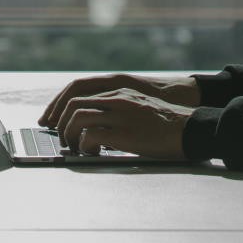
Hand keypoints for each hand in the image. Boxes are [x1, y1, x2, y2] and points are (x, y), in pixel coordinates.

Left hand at [54, 88, 192, 158]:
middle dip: (60, 122)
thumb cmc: (167, 125)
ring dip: (70, 134)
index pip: (77, 89)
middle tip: (61, 139)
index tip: (51, 120)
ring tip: (75, 148)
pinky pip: (91, 135)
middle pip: (73, 103)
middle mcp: (116, 98)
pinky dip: (84, 145)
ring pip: (77, 117)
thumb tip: (94, 128)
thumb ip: (118, 110)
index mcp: (119, 90)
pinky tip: (90, 153)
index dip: (59, 105)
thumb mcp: (139, 107)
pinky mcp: (124, 133)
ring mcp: (120, 114)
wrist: (191, 130)